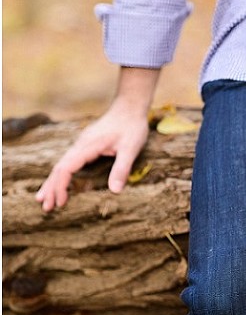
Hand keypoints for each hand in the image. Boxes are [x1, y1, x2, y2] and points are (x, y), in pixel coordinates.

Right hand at [35, 101, 149, 211]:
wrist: (130, 106)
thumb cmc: (132, 126)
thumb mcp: (131, 147)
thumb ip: (122, 168)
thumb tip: (115, 191)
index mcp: (88, 146)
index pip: (66, 168)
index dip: (60, 186)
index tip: (59, 202)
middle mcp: (80, 145)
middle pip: (59, 167)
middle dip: (51, 188)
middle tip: (46, 207)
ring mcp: (82, 144)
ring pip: (62, 164)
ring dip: (53, 182)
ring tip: (45, 199)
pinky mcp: (86, 145)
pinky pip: (69, 161)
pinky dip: (62, 174)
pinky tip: (61, 182)